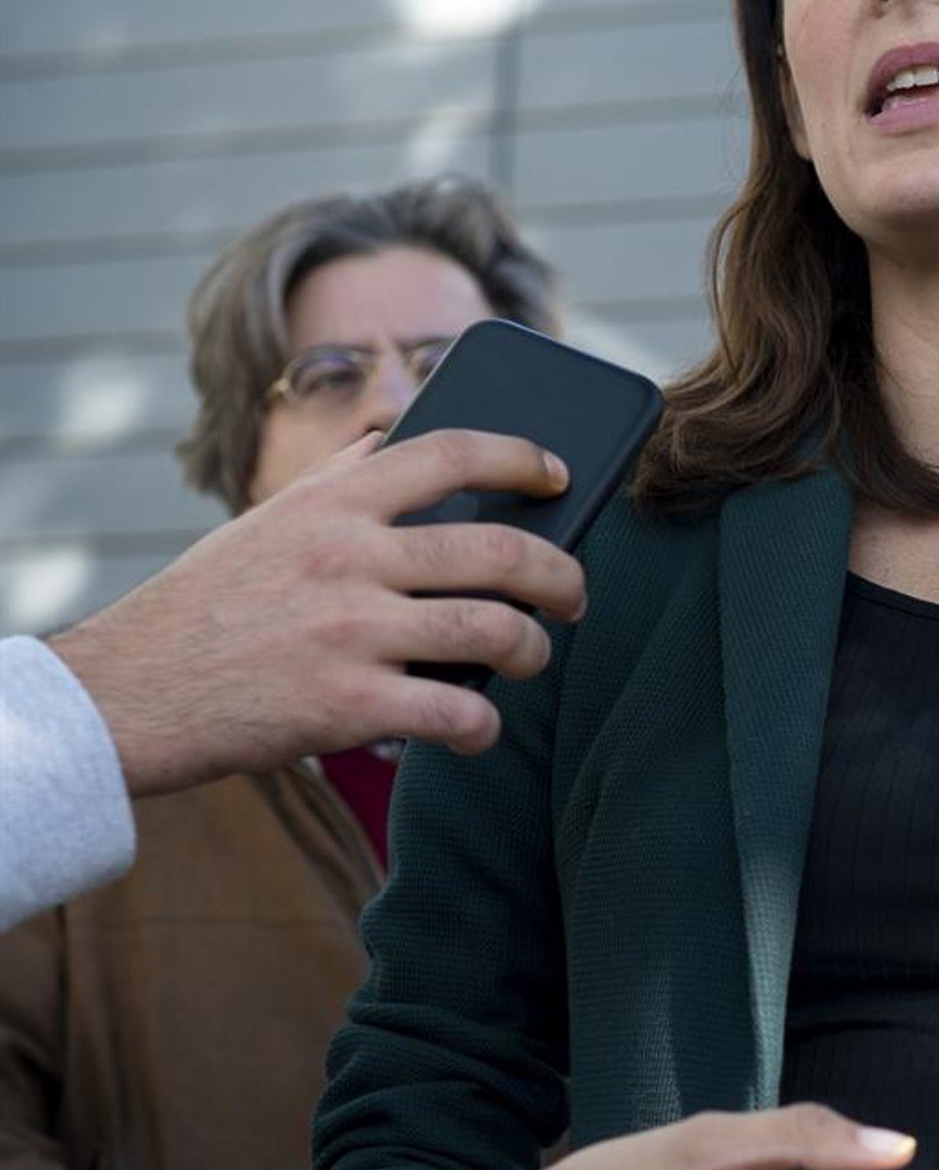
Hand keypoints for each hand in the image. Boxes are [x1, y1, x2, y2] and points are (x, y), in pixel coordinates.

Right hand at [52, 427, 590, 790]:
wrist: (132, 693)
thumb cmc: (208, 607)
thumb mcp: (265, 525)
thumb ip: (336, 483)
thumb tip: (396, 441)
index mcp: (331, 505)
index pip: (451, 453)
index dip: (521, 457)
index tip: (558, 474)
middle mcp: (347, 559)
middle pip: (501, 551)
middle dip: (563, 577)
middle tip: (574, 596)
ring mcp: (350, 633)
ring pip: (497, 632)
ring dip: (536, 651)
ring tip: (532, 658)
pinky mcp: (347, 706)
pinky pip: (458, 713)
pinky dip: (485, 726)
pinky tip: (477, 728)